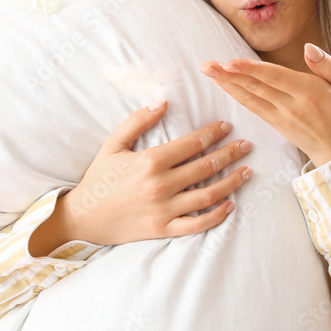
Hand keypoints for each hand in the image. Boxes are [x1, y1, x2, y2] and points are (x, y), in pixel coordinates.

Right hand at [62, 101, 253, 246]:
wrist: (83, 218)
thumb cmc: (99, 178)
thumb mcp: (113, 144)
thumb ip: (138, 121)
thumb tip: (162, 101)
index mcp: (150, 161)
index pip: (192, 144)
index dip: (213, 134)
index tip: (228, 126)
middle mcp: (161, 185)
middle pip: (206, 167)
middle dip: (230, 154)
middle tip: (247, 145)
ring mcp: (164, 209)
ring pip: (208, 195)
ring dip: (232, 182)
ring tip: (247, 171)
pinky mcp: (164, 229)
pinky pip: (197, 224)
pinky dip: (217, 216)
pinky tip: (230, 205)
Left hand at [199, 43, 330, 168]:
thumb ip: (327, 66)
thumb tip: (309, 47)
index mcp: (308, 93)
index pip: (274, 78)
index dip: (251, 69)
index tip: (229, 61)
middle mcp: (291, 106)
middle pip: (255, 86)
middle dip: (229, 74)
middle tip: (207, 64)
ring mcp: (281, 117)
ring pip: (250, 97)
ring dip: (227, 84)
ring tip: (209, 72)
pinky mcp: (275, 124)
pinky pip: (252, 107)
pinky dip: (236, 96)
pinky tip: (224, 86)